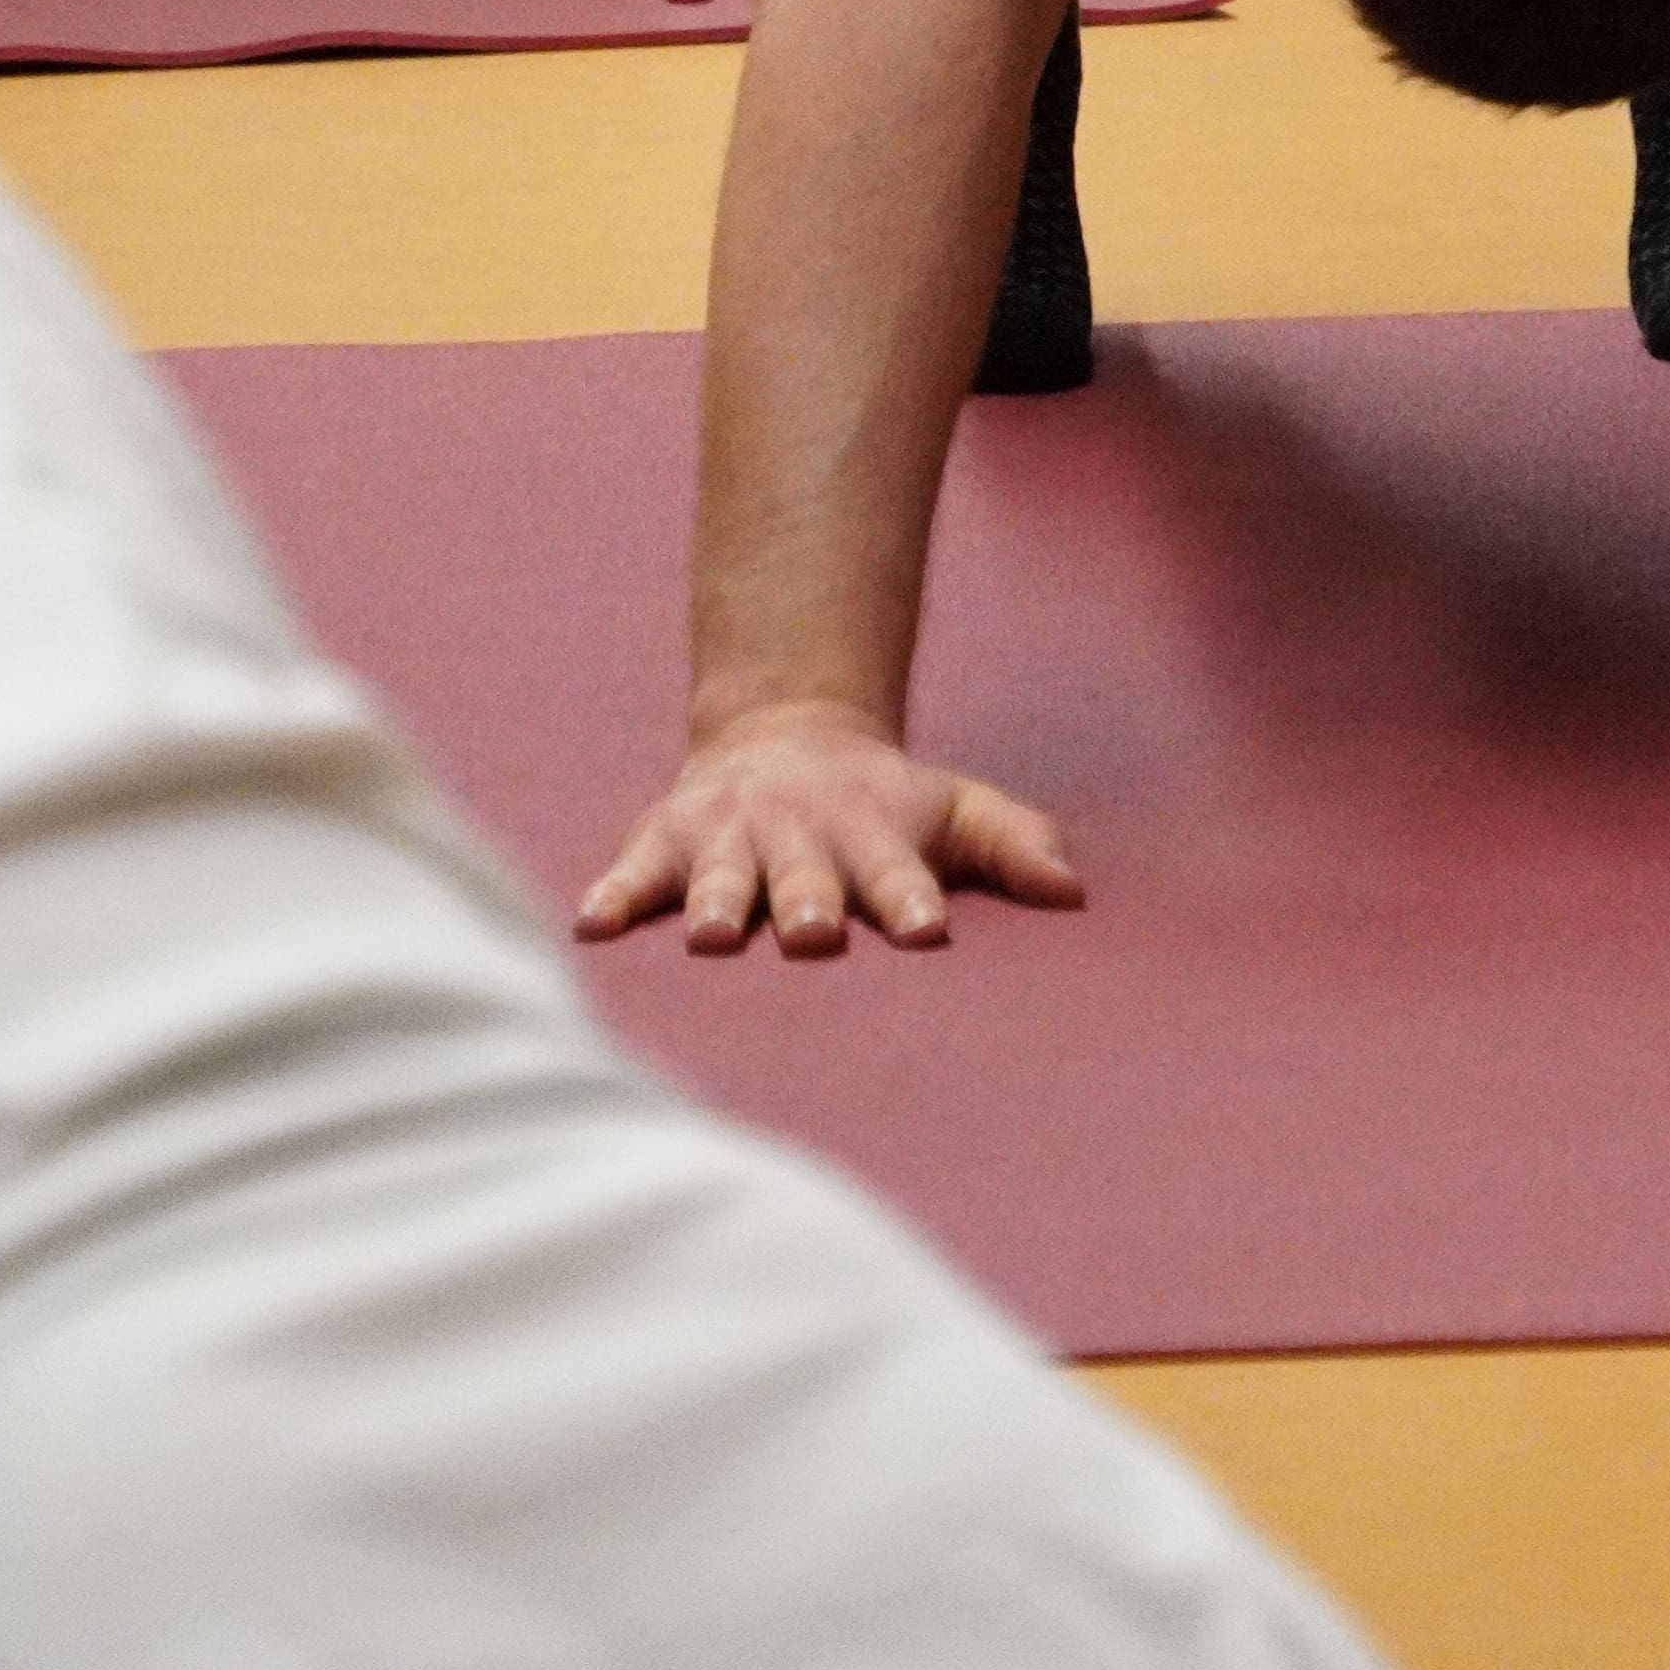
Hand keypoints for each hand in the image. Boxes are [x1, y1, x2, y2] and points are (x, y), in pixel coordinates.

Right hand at [576, 699, 1084, 959]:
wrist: (785, 734)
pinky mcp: (667, 840)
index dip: (913, 899)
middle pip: (807, 874)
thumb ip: (1014, 844)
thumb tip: (1076, 891)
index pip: (899, 871)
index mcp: (871, 832)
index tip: (929, 930)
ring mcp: (730, 835)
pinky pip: (636, 871)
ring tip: (715, 935)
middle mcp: (798, 833)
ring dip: (721, 901)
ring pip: (724, 874)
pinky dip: (615, 894)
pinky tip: (593, 925)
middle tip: (816, 935)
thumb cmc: (882, 803)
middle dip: (811, 902)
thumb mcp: (954, 809)